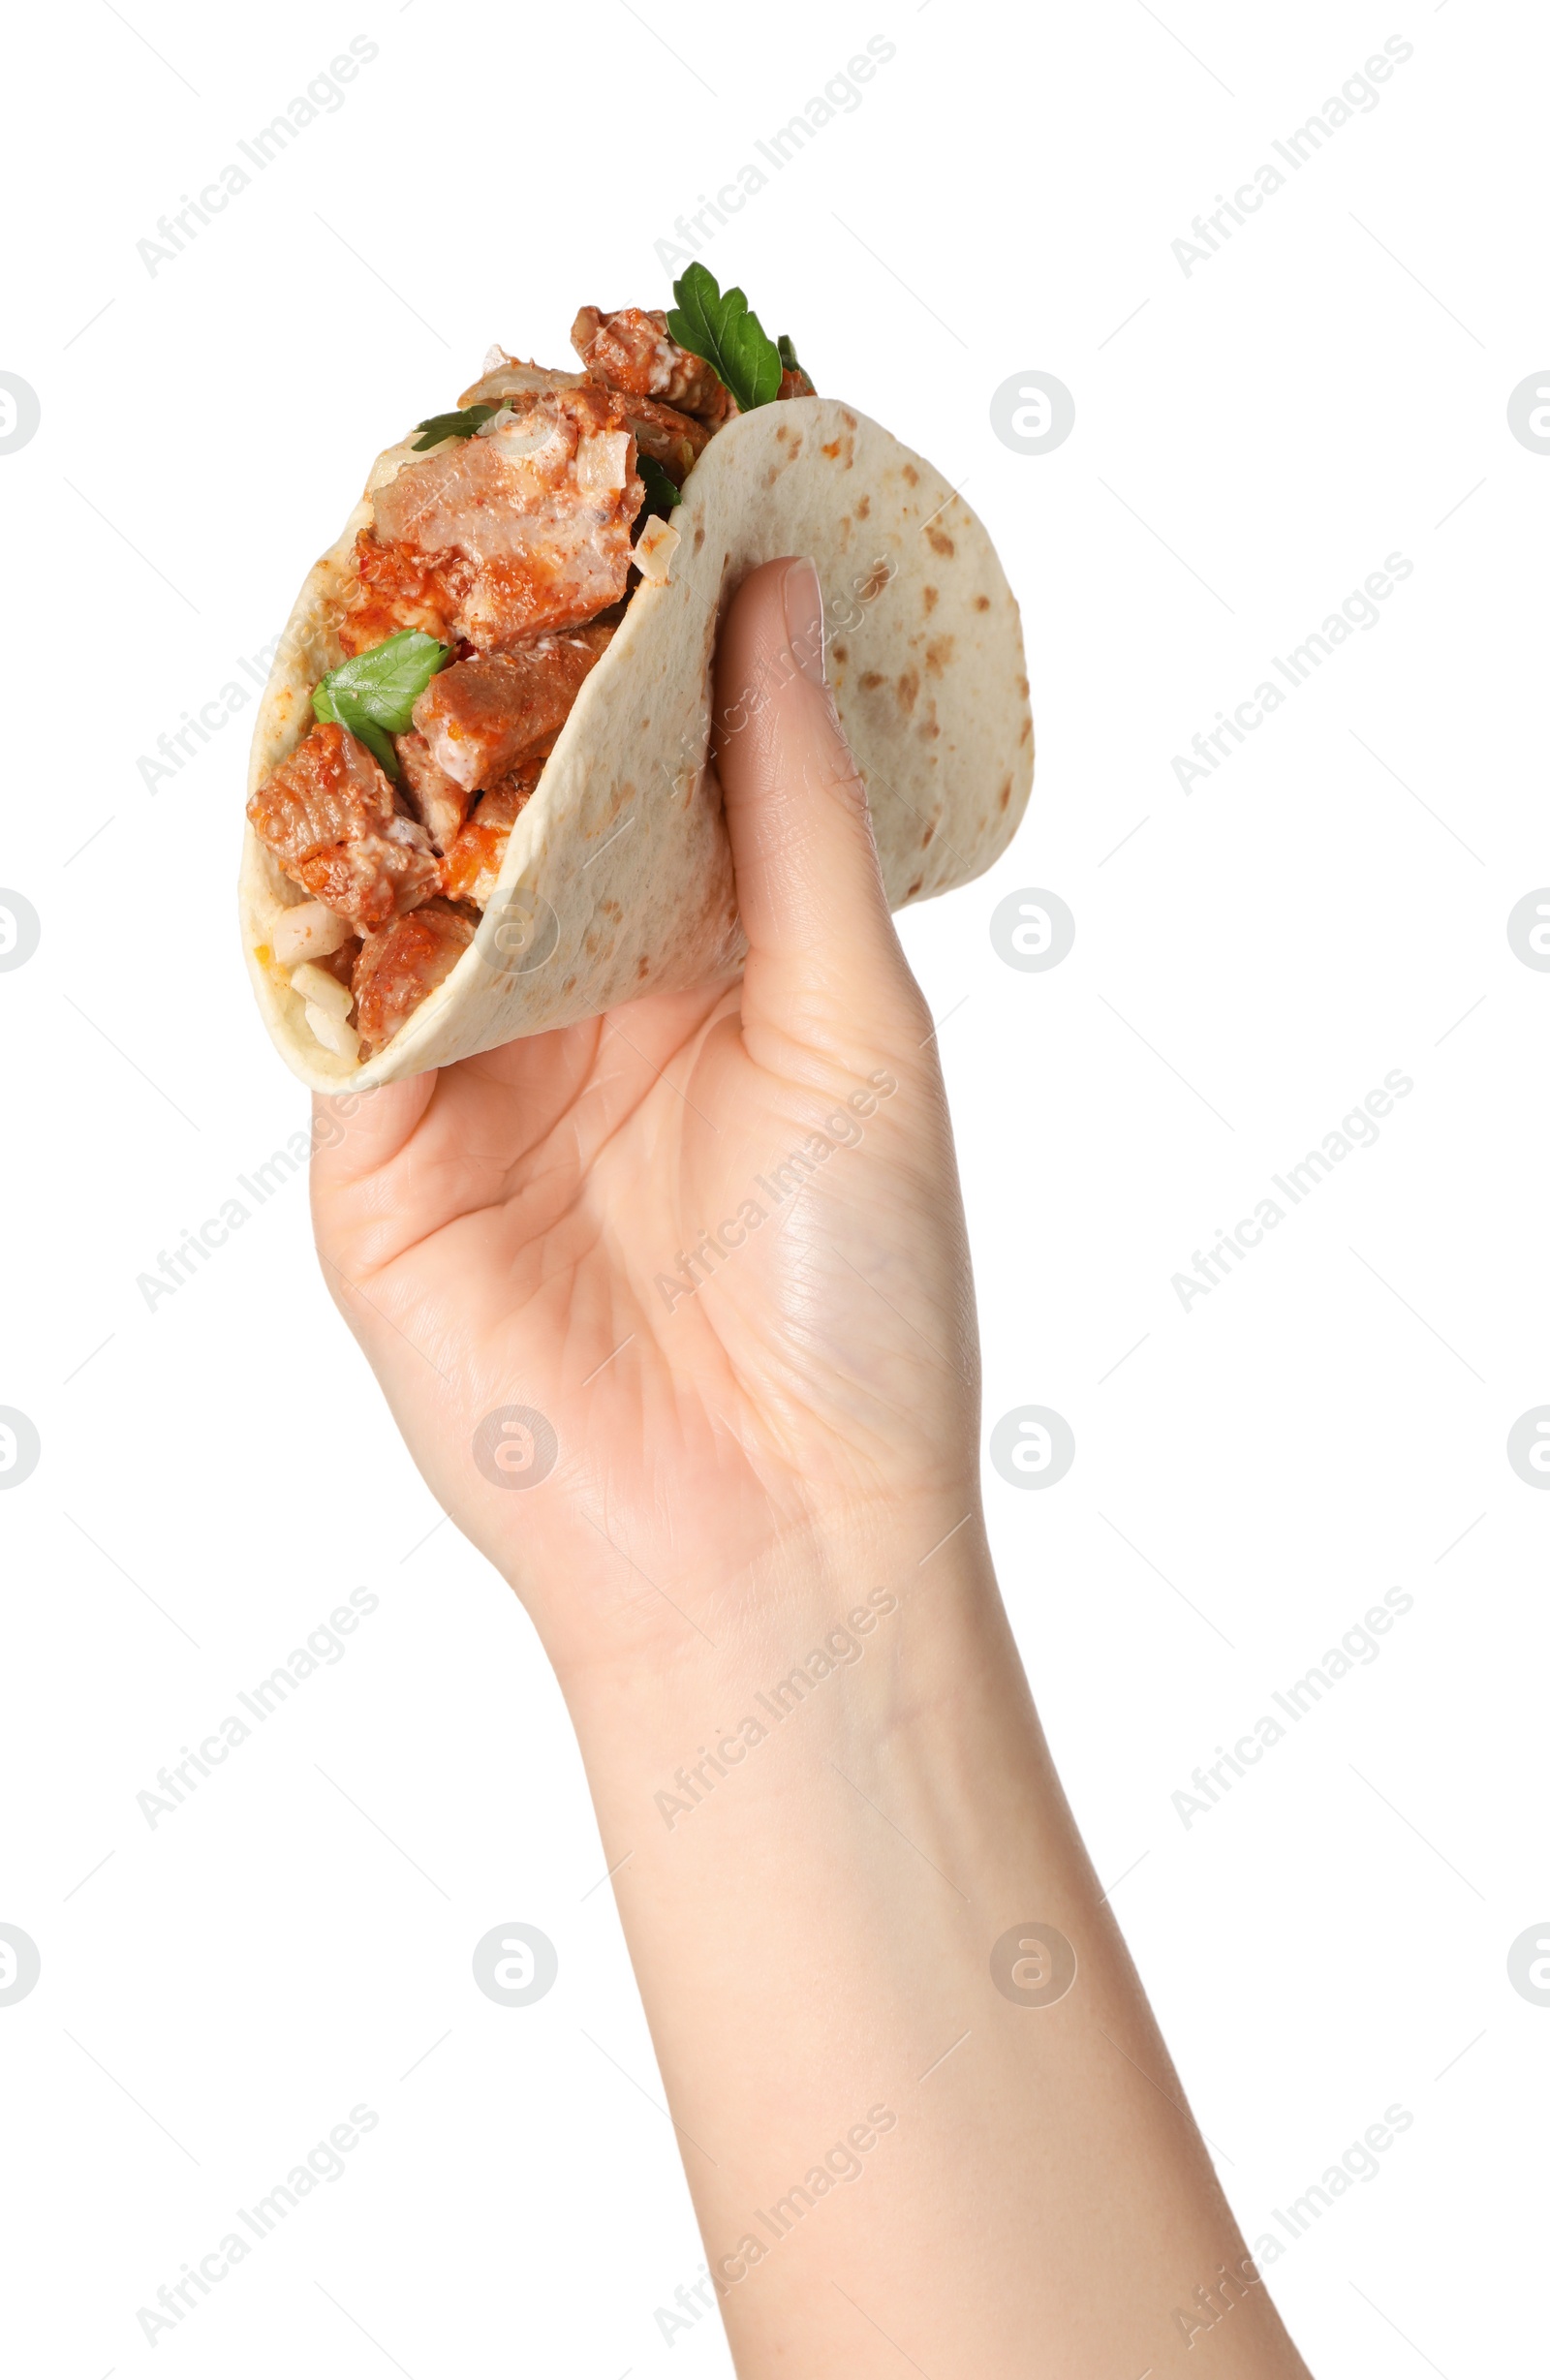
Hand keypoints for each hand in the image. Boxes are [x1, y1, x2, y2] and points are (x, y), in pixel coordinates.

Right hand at [311, 558, 980, 1682]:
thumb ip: (794, 817)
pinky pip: (337, 1015)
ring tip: (392, 585)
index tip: (639, 494)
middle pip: (522, 815)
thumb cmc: (858, 1295)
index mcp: (719, 986)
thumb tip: (773, 599)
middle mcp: (588, 1024)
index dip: (643, 646)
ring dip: (399, 758)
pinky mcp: (377, 1176)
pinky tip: (334, 777)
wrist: (772, 1535)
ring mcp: (473, 1095)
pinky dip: (330, 903)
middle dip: (503, 674)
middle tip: (494, 496)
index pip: (657, 780)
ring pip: (416, 891)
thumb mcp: (856, 1024)